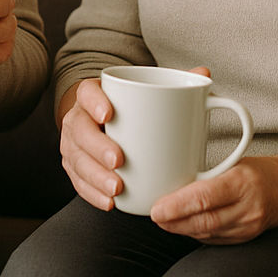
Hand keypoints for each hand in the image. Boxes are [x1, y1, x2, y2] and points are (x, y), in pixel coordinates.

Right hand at [58, 66, 212, 211]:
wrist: (106, 122)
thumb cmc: (132, 107)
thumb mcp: (148, 92)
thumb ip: (174, 83)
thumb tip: (203, 73)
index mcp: (94, 95)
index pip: (86, 92)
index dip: (94, 102)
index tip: (109, 115)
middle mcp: (79, 118)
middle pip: (79, 129)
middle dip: (97, 147)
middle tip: (119, 160)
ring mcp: (74, 144)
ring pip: (76, 159)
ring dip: (95, 176)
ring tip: (117, 188)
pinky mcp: (75, 167)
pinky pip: (78, 182)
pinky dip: (92, 193)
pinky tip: (109, 202)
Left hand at [150, 140, 277, 242]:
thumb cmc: (257, 169)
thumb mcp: (234, 160)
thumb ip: (207, 168)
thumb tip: (168, 166)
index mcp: (242, 181)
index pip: (205, 198)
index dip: (177, 206)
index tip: (156, 208)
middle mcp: (246, 207)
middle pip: (203, 220)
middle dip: (174, 221)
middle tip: (154, 215)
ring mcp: (247, 226)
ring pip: (207, 233)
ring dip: (181, 229)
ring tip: (163, 221)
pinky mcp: (246, 238)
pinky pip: (214, 239)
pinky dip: (195, 233)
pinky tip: (182, 227)